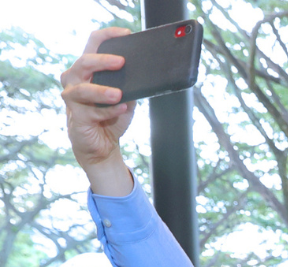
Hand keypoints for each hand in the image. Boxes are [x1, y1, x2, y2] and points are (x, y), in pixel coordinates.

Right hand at [60, 27, 137, 193]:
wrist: (102, 145)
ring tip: (119, 94)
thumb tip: (147, 72)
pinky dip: (108, 111)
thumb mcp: (126, 96)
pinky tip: (121, 109)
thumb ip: (130, 83)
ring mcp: (73, 99)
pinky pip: (90, 112)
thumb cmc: (111, 116)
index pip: (92, 44)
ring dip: (102, 91)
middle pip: (84, 62)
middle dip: (103, 61)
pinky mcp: (76, 118)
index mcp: (88, 70)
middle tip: (122, 62)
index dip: (107, 36)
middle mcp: (75, 80)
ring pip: (83, 89)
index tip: (126, 33)